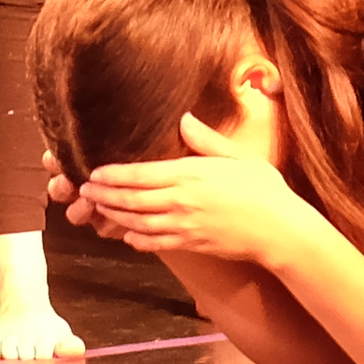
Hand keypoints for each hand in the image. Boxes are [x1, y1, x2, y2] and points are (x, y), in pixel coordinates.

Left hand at [65, 150, 312, 269]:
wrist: (280, 230)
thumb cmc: (264, 188)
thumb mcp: (238, 155)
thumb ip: (206, 140)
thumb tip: (184, 119)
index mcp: (190, 175)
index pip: (139, 174)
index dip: (113, 175)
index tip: (94, 172)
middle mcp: (181, 201)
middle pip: (131, 199)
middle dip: (104, 195)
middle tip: (84, 191)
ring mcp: (183, 226)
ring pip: (137, 222)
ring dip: (114, 216)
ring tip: (97, 208)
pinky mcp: (190, 244)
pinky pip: (155, 243)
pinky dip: (136, 239)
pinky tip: (127, 235)